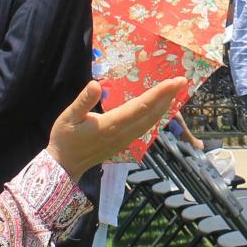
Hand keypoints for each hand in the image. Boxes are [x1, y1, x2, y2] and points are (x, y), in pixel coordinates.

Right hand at [47, 77, 185, 179]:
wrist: (64, 165)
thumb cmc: (64, 139)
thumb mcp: (68, 117)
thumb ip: (83, 101)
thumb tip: (95, 84)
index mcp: (111, 125)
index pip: (140, 107)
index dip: (158, 94)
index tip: (173, 82)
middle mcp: (122, 133)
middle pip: (151, 114)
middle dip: (168, 97)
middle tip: (182, 81)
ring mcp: (125, 140)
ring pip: (150, 122)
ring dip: (164, 106)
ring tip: (175, 91)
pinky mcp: (123, 143)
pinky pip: (145, 128)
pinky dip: (156, 115)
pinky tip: (160, 108)